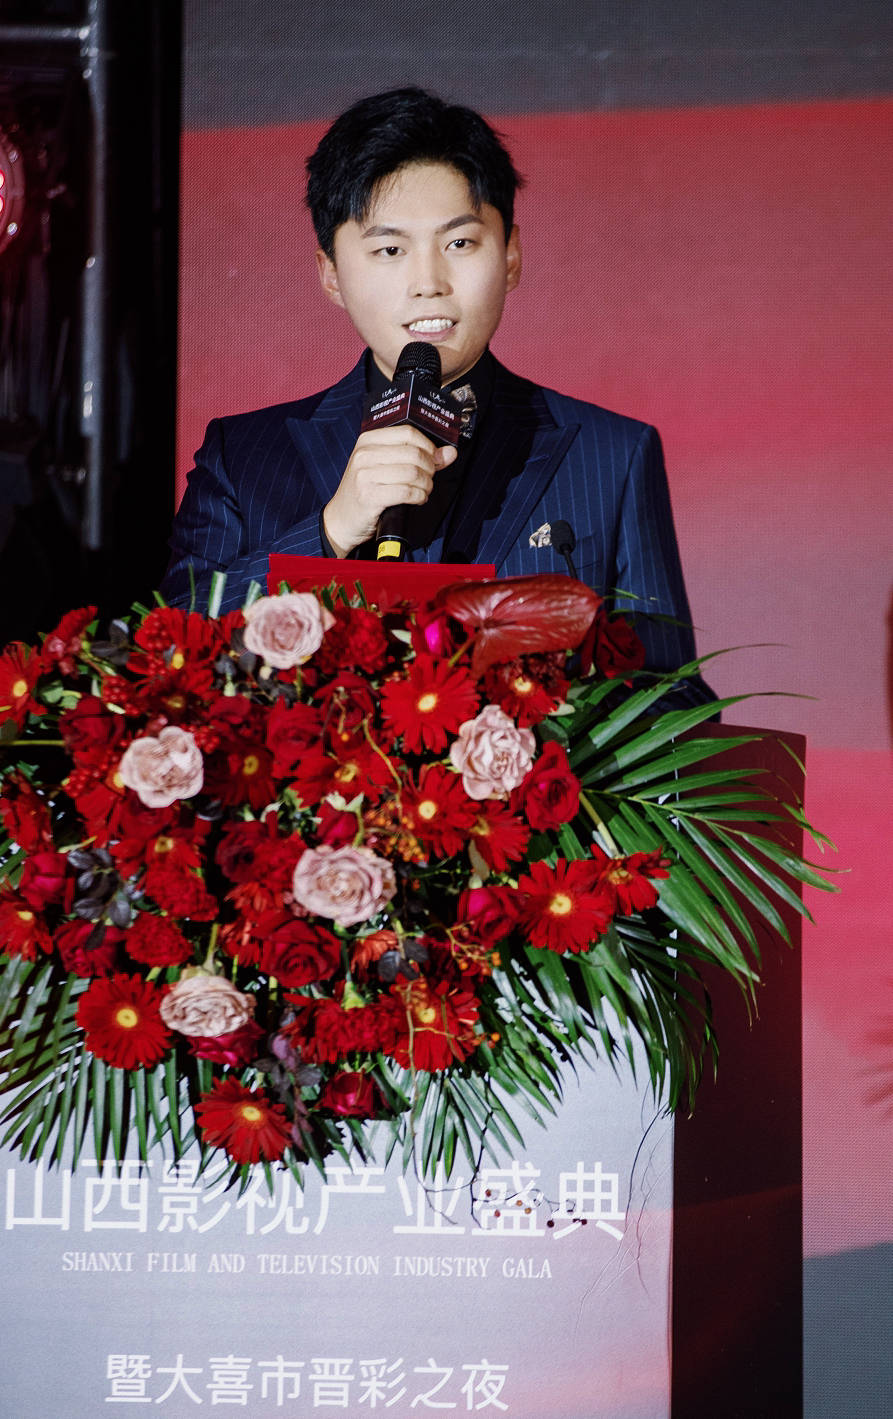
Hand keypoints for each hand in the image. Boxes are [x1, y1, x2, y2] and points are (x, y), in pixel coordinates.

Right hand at [322, 426, 457, 556]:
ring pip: (413, 473)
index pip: (408, 433)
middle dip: (430, 468)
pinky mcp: (369, 496)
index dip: (428, 446)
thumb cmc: (364, 491)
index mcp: (367, 441)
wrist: (340, 519)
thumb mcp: (385, 467)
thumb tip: (449, 453)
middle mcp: (364, 454)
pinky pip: (407, 492)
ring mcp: (365, 475)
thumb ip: (417, 457)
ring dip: (426, 484)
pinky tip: (417, 499)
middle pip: (413, 453)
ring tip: (423, 490)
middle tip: (428, 479)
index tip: (434, 459)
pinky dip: (419, 496)